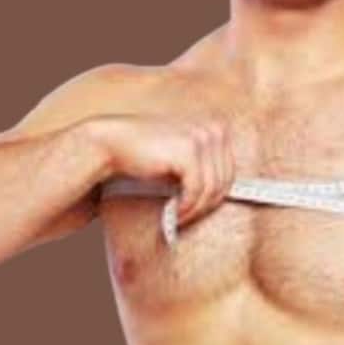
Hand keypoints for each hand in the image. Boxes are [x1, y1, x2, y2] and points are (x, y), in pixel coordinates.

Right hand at [80, 113, 235, 224]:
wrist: (111, 144)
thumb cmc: (146, 156)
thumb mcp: (182, 158)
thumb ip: (206, 167)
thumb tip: (232, 195)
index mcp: (217, 127)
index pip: (231, 172)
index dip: (216, 196)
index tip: (199, 210)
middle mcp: (214, 128)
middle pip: (226, 181)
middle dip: (206, 205)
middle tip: (186, 217)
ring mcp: (202, 137)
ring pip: (213, 189)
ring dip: (195, 210)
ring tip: (178, 216)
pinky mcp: (188, 151)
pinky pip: (198, 191)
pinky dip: (187, 208)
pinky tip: (173, 213)